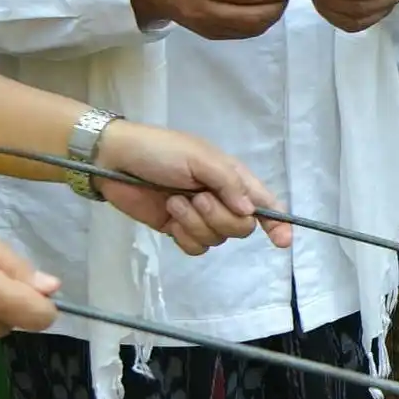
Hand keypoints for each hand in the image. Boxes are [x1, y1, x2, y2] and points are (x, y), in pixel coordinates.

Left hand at [93, 120, 281, 254]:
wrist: (115, 161)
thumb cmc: (160, 151)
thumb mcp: (199, 157)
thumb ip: (228, 183)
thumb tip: (250, 212)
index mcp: (231, 177)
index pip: (264, 202)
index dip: (277, 222)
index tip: (283, 241)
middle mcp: (221, 198)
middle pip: (242, 227)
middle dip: (220, 217)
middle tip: (196, 198)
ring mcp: (199, 216)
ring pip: (217, 239)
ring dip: (195, 223)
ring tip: (174, 202)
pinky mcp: (178, 230)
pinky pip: (196, 248)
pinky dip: (184, 236)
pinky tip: (170, 220)